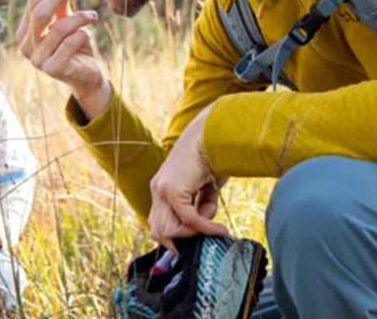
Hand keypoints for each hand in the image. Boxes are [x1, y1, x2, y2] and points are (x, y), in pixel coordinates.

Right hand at [16, 0, 105, 102]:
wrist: (87, 75)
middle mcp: (26, 47)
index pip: (32, 4)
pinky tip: (88, 34)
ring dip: (79, 17)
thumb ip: (60, 5)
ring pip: (58, 28)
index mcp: (25, 33)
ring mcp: (37, 60)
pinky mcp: (52, 70)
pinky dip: (82, 34)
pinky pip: (69, 43)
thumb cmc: (75, 46)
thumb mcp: (67, 21)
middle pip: (40, 13)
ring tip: (93, 15)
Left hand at [148, 105, 228, 253]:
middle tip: (205, 238)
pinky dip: (205, 228)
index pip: (158, 223)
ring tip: (214, 226)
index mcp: (161, 189)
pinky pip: (188, 219)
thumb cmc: (212, 158)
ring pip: (169, 229)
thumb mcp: (205, 189)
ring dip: (194, 234)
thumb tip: (204, 226)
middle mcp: (157, 190)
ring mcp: (162, 190)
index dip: (175, 236)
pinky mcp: (173, 190)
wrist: (211, 135)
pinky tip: (219, 230)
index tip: (198, 238)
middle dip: (183, 241)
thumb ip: (201, 207)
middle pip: (158, 231)